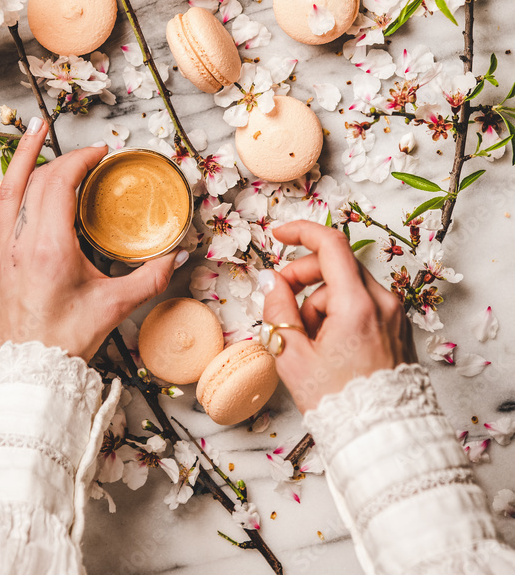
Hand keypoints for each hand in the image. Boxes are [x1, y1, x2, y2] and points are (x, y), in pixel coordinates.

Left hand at [0, 118, 187, 360]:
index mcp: (50, 248)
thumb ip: (150, 277)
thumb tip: (177, 254)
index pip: (61, 184)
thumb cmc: (69, 343)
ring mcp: (0, 254)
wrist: (30, 377)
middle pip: (36, 182)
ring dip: (19, 157)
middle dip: (60, 154)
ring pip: (3, 193)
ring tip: (33, 130)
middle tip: (83, 145)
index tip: (102, 154)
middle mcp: (20, 244)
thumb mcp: (117, 306)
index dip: (81, 160)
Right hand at [259, 220, 415, 412]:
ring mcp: (394, 314)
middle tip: (283, 303)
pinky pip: (362, 303)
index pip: (330, 245)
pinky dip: (340, 313)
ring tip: (310, 342)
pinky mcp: (398, 326)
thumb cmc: (338, 403)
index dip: (300, 232)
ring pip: (347, 286)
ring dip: (321, 301)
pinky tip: (329, 345)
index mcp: (357, 305)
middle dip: (304, 277)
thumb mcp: (293, 356)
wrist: (381, 439)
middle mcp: (383, 302)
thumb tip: (272, 281)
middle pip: (337, 264)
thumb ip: (278, 308)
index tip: (279, 235)